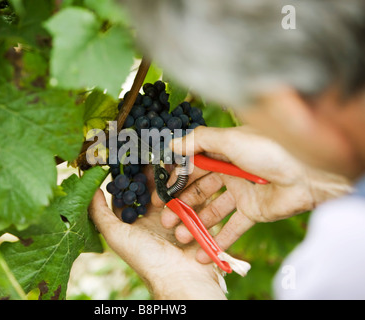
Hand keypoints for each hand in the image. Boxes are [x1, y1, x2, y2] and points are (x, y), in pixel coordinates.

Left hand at [89, 166, 226, 299]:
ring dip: (170, 174)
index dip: (128, 175)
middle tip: (150, 150)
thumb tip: (90, 190)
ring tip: (169, 157)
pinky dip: (189, 182)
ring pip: (172, 187)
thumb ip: (100, 214)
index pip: (130, 192)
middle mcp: (155, 216)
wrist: (182, 276)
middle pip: (153, 186)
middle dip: (151, 170)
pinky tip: (188, 169)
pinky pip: (191, 194)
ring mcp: (176, 214)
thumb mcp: (117, 236)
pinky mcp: (195, 215)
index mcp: (136, 220)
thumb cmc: (146, 258)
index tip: (127, 156)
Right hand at [153, 126, 351, 262]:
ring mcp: (241, 193)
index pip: (192, 167)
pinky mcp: (253, 212)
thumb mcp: (230, 139)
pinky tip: (202, 252)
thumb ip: (199, 141)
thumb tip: (172, 144)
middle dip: (181, 205)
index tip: (160, 194)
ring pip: (212, 210)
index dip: (175, 180)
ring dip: (195, 223)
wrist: (308, 173)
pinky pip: (232, 227)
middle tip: (165, 219)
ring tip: (180, 236)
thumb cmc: (269, 149)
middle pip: (199, 191)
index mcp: (223, 152)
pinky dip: (218, 240)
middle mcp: (230, 172)